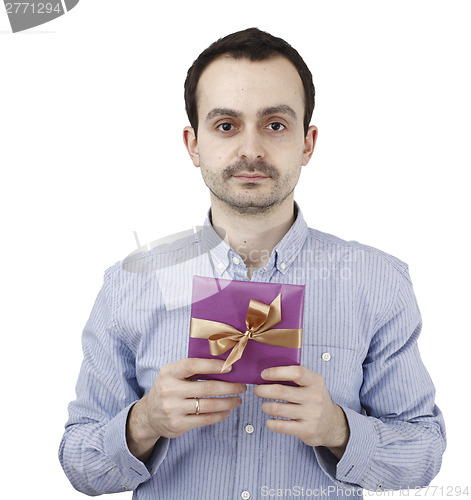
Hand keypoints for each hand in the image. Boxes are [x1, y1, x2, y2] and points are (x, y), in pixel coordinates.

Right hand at [127, 358, 246, 461]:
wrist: (148, 415)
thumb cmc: (167, 389)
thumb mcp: (172, 374)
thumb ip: (192, 368)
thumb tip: (223, 364)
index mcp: (169, 372)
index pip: (193, 365)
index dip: (213, 366)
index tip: (230, 368)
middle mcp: (169, 390)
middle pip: (207, 387)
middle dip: (229, 387)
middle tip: (241, 386)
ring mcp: (173, 409)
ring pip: (209, 405)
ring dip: (228, 402)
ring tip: (238, 399)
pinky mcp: (178, 424)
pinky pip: (205, 419)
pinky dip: (220, 415)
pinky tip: (227, 411)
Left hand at [254, 365, 348, 458]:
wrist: (333, 425)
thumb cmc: (315, 400)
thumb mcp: (312, 384)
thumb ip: (296, 377)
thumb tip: (268, 373)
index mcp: (315, 381)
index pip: (296, 372)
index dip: (277, 372)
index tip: (263, 374)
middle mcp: (315, 397)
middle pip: (281, 391)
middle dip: (264, 390)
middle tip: (257, 390)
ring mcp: (312, 414)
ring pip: (278, 408)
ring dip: (266, 407)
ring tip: (265, 406)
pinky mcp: (307, 430)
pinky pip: (281, 426)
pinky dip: (271, 423)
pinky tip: (270, 421)